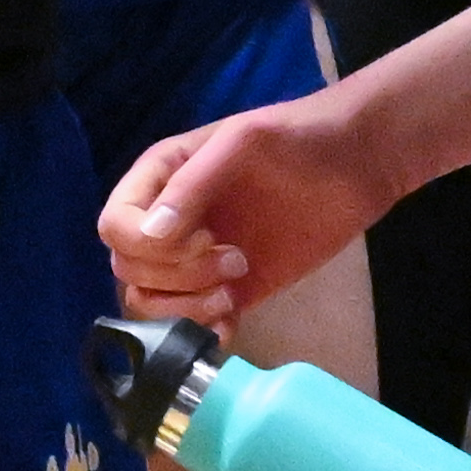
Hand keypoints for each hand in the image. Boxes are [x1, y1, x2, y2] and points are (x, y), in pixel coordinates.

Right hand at [99, 89, 388, 323]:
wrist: (355, 165)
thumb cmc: (298, 138)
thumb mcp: (243, 143)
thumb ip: (192, 184)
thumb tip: (151, 236)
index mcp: (159, 178)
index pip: (115, 226)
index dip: (148, 244)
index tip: (206, 235)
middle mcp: (167, 221)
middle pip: (127, 268)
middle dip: (176, 276)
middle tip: (234, 259)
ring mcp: (196, 260)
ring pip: (148, 301)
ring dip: (183, 308)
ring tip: (232, 292)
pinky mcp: (229, 291)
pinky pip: (191, 325)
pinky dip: (203, 333)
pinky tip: (233, 321)